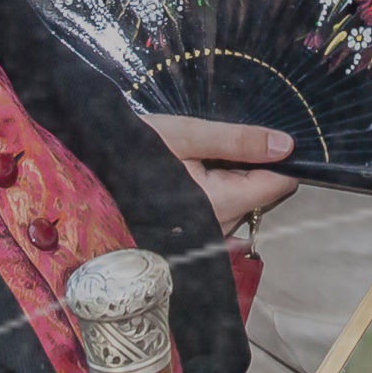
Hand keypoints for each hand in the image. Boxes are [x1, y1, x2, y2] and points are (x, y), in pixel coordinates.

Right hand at [142, 112, 296, 232]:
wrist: (85, 178)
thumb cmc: (132, 152)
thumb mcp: (185, 135)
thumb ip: (238, 140)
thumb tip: (286, 144)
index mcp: (220, 203)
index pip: (278, 185)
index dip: (282, 160)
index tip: (270, 138)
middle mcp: (217, 228)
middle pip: (260, 193)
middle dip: (250, 166)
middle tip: (217, 144)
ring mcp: (203, 237)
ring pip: (239, 202)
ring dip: (230, 178)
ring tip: (198, 157)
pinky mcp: (191, 236)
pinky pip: (219, 210)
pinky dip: (214, 191)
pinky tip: (190, 174)